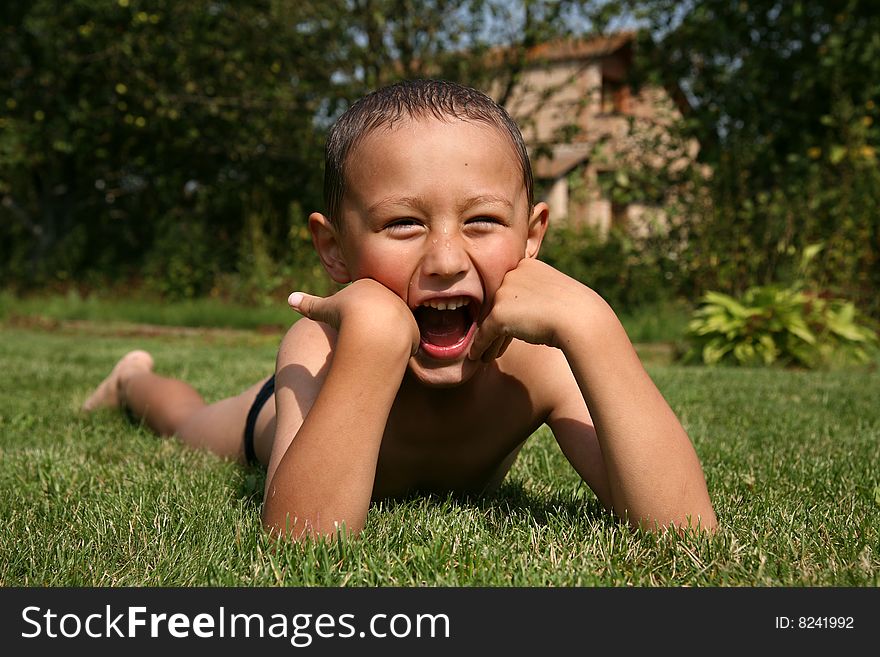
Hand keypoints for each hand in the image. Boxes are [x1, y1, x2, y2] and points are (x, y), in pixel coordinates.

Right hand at [288, 279, 420, 356]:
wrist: (373, 329)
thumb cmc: (346, 316)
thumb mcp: (324, 309)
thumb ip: (309, 304)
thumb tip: (290, 299)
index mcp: (371, 285)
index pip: (361, 301)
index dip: (352, 314)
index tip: (347, 322)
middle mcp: (392, 295)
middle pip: (379, 313)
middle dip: (369, 324)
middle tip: (360, 335)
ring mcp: (405, 312)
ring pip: (391, 327)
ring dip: (382, 337)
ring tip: (372, 346)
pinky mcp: (414, 330)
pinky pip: (403, 342)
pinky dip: (393, 349)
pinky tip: (384, 353)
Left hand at [469, 258, 589, 361]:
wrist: (581, 319)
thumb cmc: (576, 312)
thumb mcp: (556, 294)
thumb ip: (537, 296)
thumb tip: (524, 313)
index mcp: (526, 266)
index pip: (511, 290)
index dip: (510, 312)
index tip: (510, 329)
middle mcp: (511, 275)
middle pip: (498, 304)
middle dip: (497, 326)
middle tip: (494, 345)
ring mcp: (503, 293)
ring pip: (490, 320)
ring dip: (489, 340)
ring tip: (487, 356)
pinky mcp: (499, 314)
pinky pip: (484, 334)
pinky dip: (480, 347)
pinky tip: (479, 358)